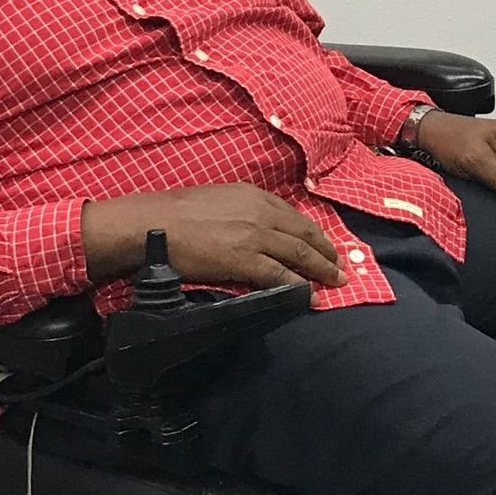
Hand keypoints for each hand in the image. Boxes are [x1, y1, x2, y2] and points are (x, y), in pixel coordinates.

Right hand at [81, 183, 343, 289]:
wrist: (155, 224)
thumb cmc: (177, 212)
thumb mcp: (219, 199)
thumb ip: (243, 212)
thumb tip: (255, 230)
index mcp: (255, 197)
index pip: (295, 217)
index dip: (315, 234)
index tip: (326, 246)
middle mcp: (262, 213)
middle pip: (305, 235)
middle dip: (327, 253)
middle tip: (340, 268)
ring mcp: (255, 236)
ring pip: (300, 255)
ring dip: (322, 271)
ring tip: (335, 283)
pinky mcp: (245, 259)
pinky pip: (281, 275)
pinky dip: (299, 287)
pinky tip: (310, 297)